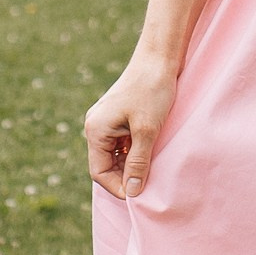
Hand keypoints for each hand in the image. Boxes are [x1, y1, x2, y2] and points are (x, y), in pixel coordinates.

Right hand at [85, 50, 178, 196]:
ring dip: (131, 165)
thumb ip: (138, 163)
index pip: (99, 172)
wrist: (159, 58)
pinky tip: (151, 153)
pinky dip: (134, 152)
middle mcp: (96, 126)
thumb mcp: (147, 130)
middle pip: (105, 165)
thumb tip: (131, 193)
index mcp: (96, 130)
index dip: (118, 187)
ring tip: (152, 169)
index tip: (140, 195)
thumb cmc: (152, 90)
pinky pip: (122, 143)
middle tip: (148, 185)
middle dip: (125, 177)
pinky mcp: (119, 117)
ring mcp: (106, 121)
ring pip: (115, 155)